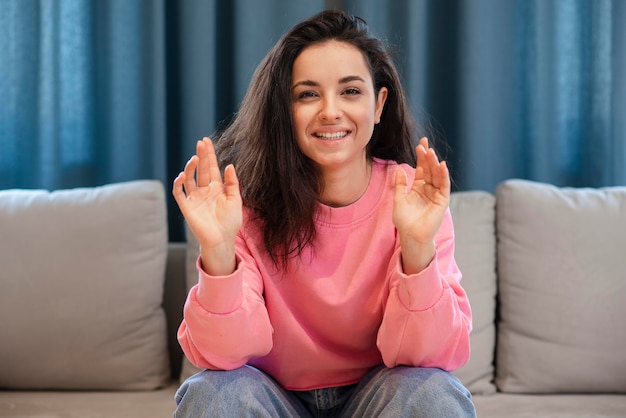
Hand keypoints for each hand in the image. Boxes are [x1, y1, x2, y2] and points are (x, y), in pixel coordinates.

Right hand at [172, 138, 242, 275]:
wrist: (222, 239)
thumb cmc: (231, 221)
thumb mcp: (235, 199)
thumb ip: (232, 183)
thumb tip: (229, 165)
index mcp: (216, 188)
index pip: (211, 167)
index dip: (209, 154)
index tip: (206, 141)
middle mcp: (204, 190)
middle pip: (200, 169)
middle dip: (200, 156)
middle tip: (200, 143)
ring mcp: (194, 198)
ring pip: (189, 178)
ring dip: (190, 168)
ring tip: (194, 159)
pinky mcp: (186, 206)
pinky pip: (179, 192)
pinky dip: (178, 183)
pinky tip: (182, 175)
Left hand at [393, 137, 449, 273]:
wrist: (411, 236)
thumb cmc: (404, 221)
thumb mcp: (399, 200)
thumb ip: (400, 185)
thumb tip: (399, 170)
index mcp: (418, 187)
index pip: (421, 168)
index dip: (421, 157)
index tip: (420, 144)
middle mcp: (428, 189)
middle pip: (429, 169)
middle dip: (427, 157)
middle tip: (424, 145)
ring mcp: (436, 194)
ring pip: (437, 175)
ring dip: (434, 163)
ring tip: (430, 152)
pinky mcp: (442, 201)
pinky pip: (444, 186)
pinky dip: (443, 175)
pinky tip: (441, 165)